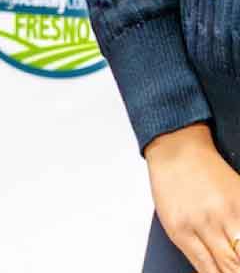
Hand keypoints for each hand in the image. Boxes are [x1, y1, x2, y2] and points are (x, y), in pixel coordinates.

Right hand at [146, 122, 239, 271]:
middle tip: (238, 267)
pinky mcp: (178, 231)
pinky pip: (201, 266)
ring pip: (224, 270)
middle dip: (239, 269)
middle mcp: (222, 217)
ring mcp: (199, 225)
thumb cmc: (207, 169)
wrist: (175, 147)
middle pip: (238, 263)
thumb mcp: (239, 194)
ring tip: (230, 270)